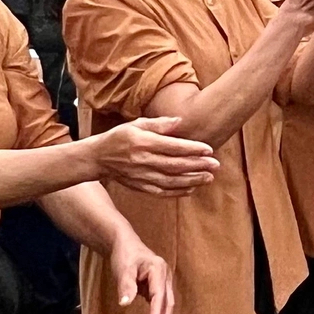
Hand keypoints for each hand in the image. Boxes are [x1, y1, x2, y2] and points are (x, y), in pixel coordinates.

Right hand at [87, 117, 218, 195]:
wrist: (98, 158)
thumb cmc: (119, 137)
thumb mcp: (136, 124)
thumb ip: (159, 124)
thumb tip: (180, 121)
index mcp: (143, 142)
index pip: (172, 147)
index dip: (192, 149)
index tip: (209, 150)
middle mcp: (142, 161)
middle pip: (174, 165)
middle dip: (197, 166)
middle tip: (216, 165)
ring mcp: (141, 176)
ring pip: (170, 181)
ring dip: (192, 180)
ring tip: (209, 178)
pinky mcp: (139, 187)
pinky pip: (161, 192)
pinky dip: (177, 192)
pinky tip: (192, 188)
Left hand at [107, 229, 174, 313]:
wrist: (125, 244)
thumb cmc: (125, 255)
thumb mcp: (123, 270)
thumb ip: (126, 286)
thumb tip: (125, 303)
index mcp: (158, 270)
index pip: (159, 296)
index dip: (157, 312)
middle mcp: (165, 275)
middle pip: (168, 300)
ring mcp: (163, 280)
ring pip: (167, 301)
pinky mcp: (158, 284)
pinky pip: (160, 300)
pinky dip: (159, 310)